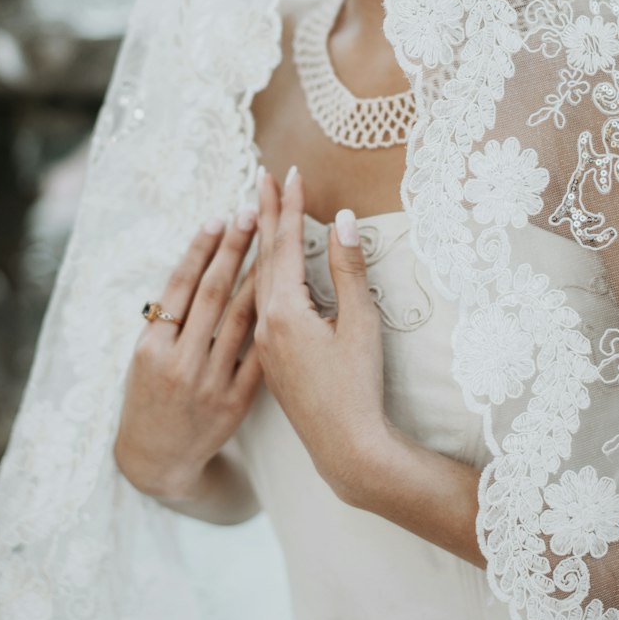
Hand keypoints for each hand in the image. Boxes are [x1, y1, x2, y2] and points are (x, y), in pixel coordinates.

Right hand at [116, 209, 261, 499]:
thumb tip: (195, 266)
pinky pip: (258, 355)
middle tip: (252, 211)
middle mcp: (179, 363)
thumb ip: (166, 318)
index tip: (219, 216)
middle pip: (211, 294)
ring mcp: (209, 383)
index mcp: (151, 348)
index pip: (179, 286)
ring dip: (257, 276)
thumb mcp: (144, 357)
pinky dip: (271, 324)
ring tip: (273, 242)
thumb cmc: (149, 397)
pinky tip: (286, 296)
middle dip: (233, 249)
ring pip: (239, 319)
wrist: (158, 460)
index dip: (200, 249)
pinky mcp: (234, 403)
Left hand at [253, 166, 389, 502]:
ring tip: (258, 212)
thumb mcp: (361, 323)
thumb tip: (344, 219)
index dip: (290, 206)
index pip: (286, 244)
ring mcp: (265, 342)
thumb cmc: (358, 387)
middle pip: (265, 256)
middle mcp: (266, 323)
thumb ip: (351, 269)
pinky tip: (263, 271)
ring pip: (257, 281)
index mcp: (285, 311)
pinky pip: (258, 304)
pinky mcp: (269, 359)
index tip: (289, 172)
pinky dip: (261, 276)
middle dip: (266, 214)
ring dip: (260, 243)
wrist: (345, 447)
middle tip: (263, 177)